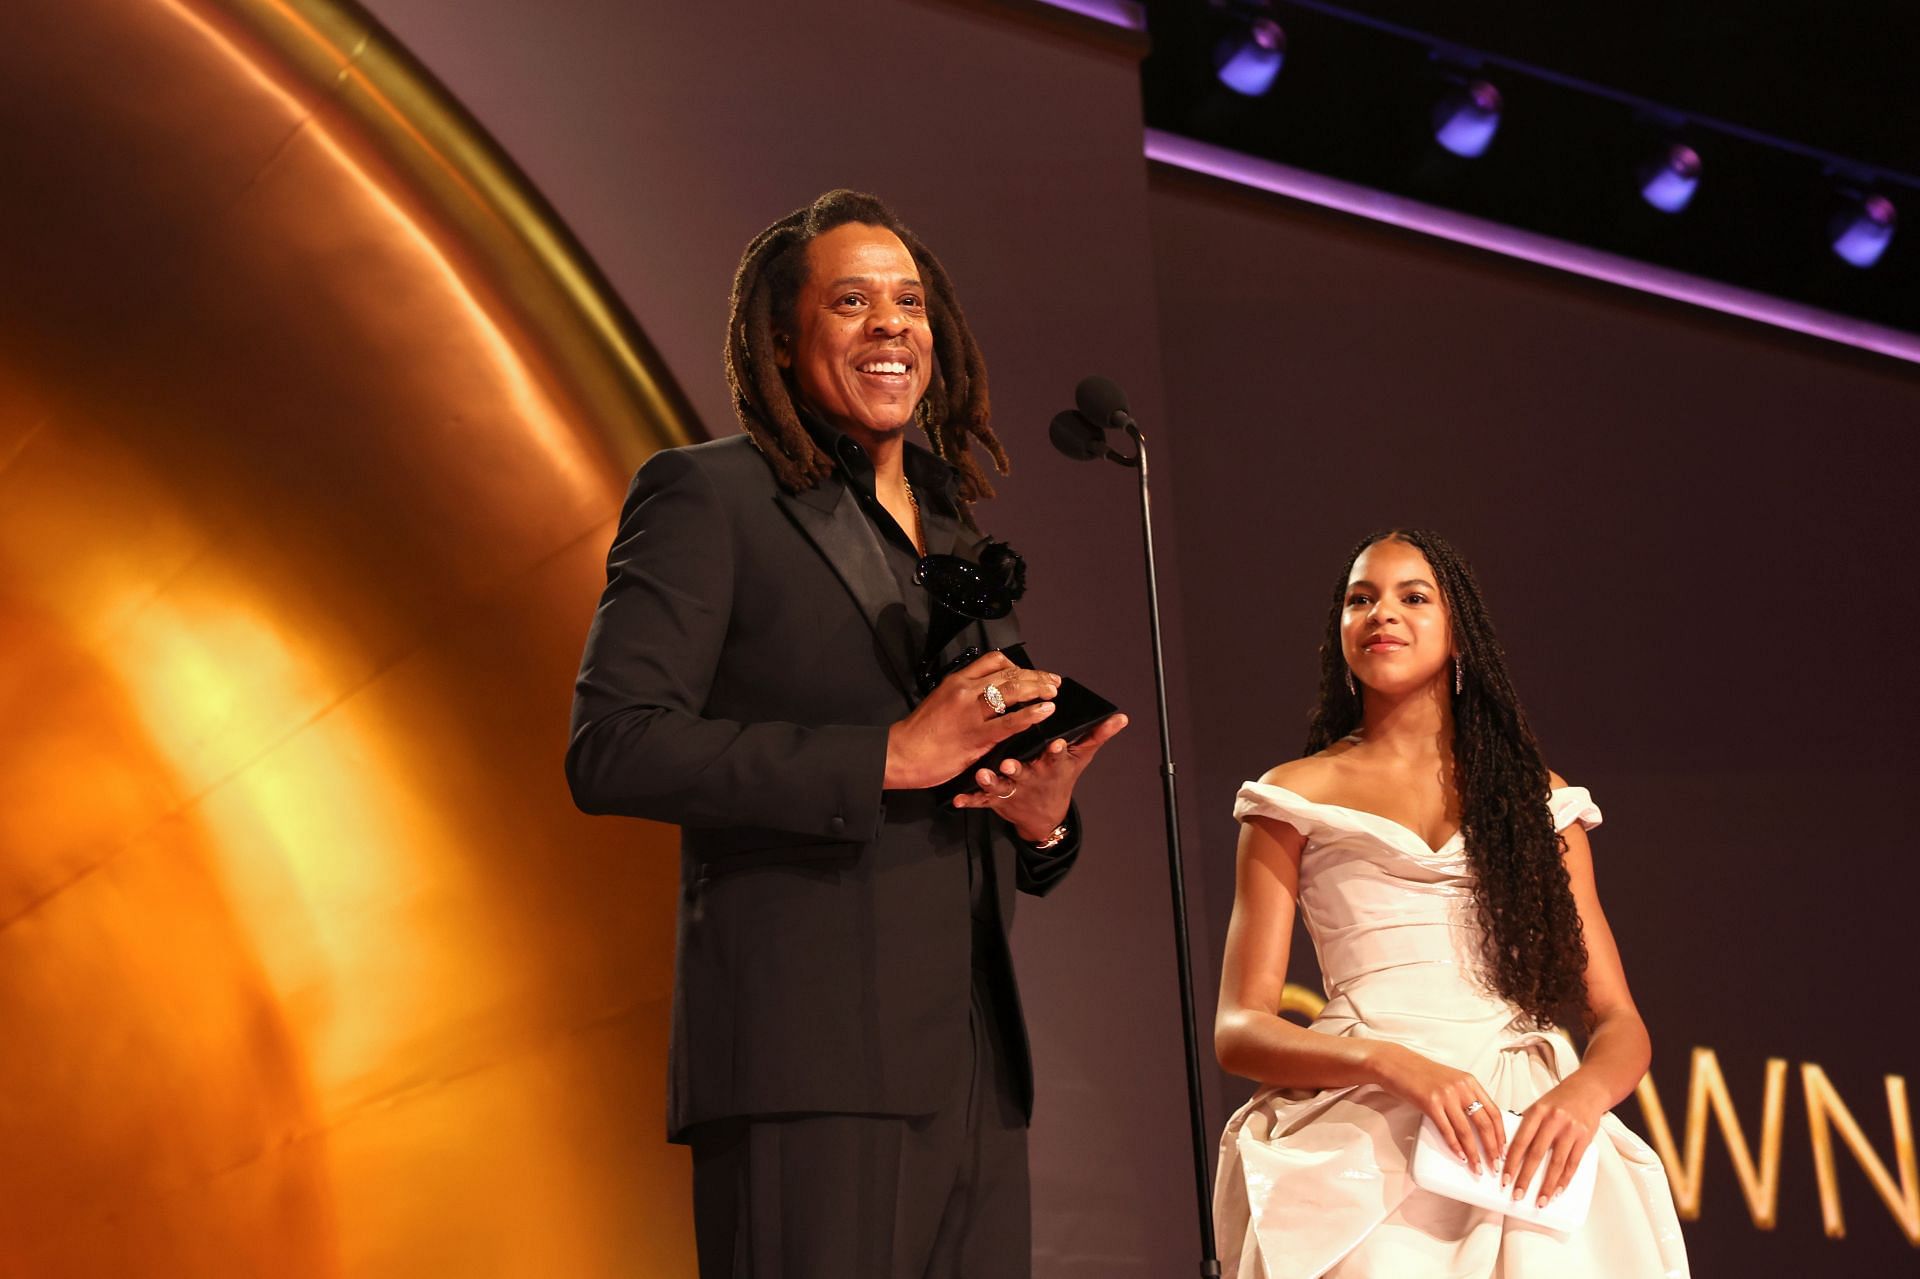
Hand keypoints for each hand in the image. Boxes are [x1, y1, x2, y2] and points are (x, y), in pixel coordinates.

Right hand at [883, 651, 1060, 790]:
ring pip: (1012, 691)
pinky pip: (1010, 722)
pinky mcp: (976, 735)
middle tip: (1052, 681)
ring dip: (1038, 689)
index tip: (1031, 673)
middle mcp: (965, 690)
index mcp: (957, 681)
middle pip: (1009, 673)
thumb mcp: (940, 701)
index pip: (993, 661)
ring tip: (1053, 693)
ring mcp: (971, 712)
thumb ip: (965, 696)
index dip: (1018, 665)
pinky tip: (1045, 712)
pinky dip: (1031, 714)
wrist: (901, 753)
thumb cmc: (920, 733)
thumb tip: (990, 697)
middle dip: (1035, 676)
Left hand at [951, 712, 1128, 839]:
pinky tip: (959, 799)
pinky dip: (971, 800)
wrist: (1044, 817)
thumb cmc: (1060, 779)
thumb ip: (1098, 735)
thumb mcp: (1081, 759)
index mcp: (1050, 765)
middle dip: (1017, 768)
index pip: (1055, 755)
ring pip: (1000, 786)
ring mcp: (1013, 789)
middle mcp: (1031, 777)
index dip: (1056, 750)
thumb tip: (1121, 718)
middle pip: (1024, 771)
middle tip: (1010, 763)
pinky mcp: (996, 799)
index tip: (1057, 743)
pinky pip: (981, 800)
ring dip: (991, 782)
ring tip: (982, 775)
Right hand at [1372, 1042, 1503, 1175]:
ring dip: (1474, 1153)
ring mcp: (1446, 1095)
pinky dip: (1455, 1147)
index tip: (1503, 1151)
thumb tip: (1479, 1125)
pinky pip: (1447, 1131)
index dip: (1501, 1135)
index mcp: (1470, 1082)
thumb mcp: (1450, 1081)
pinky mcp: (1430, 1103)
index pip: (1494, 1112)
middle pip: (1485, 1124)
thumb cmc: (1421, 1074)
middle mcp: (1461, 1087)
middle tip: (1495, 1166)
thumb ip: (1466, 1097)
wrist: (1395, 1064)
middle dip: (1492, 1149)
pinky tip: (1461, 1157)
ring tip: (1478, 1168)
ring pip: (1467, 1131)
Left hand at [1503, 1076, 1607, 1205]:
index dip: (1511, 1162)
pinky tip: (1558, 1191)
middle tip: (1517, 1195)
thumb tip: (1511, 1153)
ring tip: (1540, 1201)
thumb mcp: (1538, 1107)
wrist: (1587, 1090)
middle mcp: (1553, 1121)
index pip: (1520, 1141)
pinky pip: (1573, 1163)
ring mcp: (1570, 1130)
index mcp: (1536, 1112)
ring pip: (1556, 1163)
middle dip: (1525, 1178)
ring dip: (1547, 1185)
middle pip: (1536, 1154)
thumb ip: (1526, 1127)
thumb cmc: (1558, 1101)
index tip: (1504, 1179)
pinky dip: (1565, 1179)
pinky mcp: (1584, 1138)